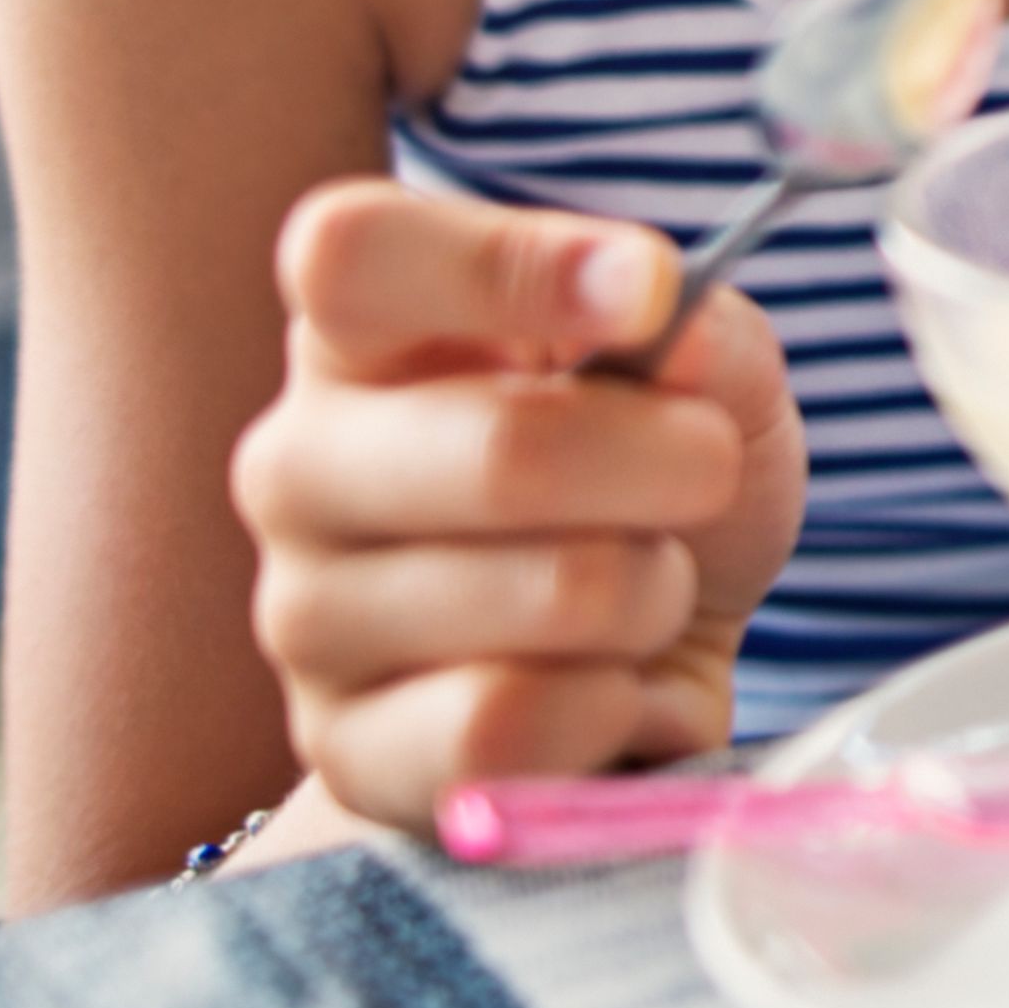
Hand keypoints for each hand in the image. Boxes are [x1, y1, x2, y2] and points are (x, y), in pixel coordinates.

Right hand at [228, 184, 807, 826]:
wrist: (638, 666)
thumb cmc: (650, 484)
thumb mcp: (709, 377)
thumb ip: (700, 331)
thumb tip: (667, 325)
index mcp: (360, 334)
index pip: (350, 254)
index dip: (509, 263)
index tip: (648, 294)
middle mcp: (299, 464)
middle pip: (501, 448)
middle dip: (669, 464)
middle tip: (707, 470)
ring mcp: (305, 616)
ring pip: (548, 595)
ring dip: (652, 593)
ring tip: (642, 592)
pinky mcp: (347, 753)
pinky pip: (513, 726)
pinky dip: (613, 708)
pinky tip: (607, 690)